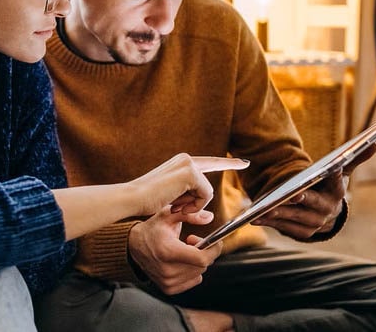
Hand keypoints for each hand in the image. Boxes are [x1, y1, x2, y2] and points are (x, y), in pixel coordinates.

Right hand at [128, 206, 222, 294]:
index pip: (202, 258)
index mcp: (168, 252)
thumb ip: (190, 214)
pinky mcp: (168, 288)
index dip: (214, 250)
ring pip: (199, 273)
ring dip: (197, 261)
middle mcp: (167, 270)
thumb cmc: (152, 229)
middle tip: (192, 240)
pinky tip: (181, 261)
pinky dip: (192, 271)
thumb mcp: (168, 215)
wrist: (133, 246)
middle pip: (202, 265)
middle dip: (204, 251)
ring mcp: (167, 281)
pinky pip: (193, 280)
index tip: (215, 241)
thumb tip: (209, 217)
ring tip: (184, 250)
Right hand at [130, 154, 248, 216]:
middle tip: (195, 192)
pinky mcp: (190, 173)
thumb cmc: (146, 203)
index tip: (244, 163)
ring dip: (193, 205)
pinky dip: (194, 205)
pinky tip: (178, 205)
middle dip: (202, 195)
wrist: (131, 199)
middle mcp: (185, 159)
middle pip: (210, 178)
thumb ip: (191, 205)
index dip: (227, 162)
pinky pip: (205, 195)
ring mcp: (188, 164)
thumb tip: (210, 217)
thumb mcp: (173, 203)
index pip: (209, 162)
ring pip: (206, 191)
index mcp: (180, 163)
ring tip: (174, 206)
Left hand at [253, 142, 375, 238]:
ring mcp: (314, 223)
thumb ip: (354, 158)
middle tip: (292, 195)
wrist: (326, 213)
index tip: (332, 168)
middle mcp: (327, 210)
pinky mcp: (302, 233)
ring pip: (295, 217)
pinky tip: (256, 217)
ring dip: (280, 213)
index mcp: (337, 193)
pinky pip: (284, 227)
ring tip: (264, 208)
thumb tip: (373, 143)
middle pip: (313, 204)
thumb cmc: (330, 186)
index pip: (337, 184)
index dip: (335, 177)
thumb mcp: (341, 171)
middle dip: (302, 199)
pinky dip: (271, 222)